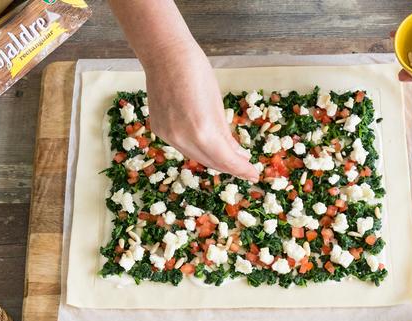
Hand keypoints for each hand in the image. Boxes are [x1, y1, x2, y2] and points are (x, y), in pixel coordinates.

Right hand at [109, 0, 257, 180]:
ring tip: (229, 158)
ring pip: (195, 155)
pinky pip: (182, 146)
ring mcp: (168, 136)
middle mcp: (182, 139)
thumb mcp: (217, 104)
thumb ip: (225, 134)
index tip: (253, 174)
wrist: (165, 55)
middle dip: (229, 167)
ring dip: (213, 159)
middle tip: (244, 168)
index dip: (241, 169)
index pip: (226, 160)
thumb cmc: (197, 72)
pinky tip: (206, 144)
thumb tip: (237, 154)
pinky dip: (196, 147)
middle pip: (210, 162)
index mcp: (203, 131)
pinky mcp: (159, 130)